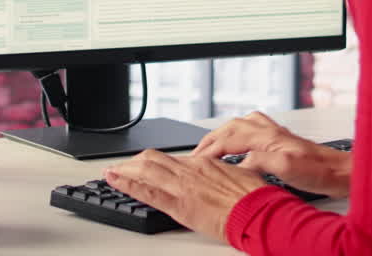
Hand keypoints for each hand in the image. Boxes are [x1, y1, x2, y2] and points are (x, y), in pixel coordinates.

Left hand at [103, 149, 267, 239]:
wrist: (260, 212)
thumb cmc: (255, 197)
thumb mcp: (239, 176)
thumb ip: (223, 173)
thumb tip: (222, 174)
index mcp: (204, 163)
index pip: (170, 158)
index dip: (153, 161)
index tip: (143, 163)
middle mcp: (190, 170)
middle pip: (152, 160)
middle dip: (133, 163)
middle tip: (121, 167)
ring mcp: (182, 187)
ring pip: (144, 171)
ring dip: (124, 171)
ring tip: (111, 172)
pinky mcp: (179, 205)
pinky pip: (147, 192)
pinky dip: (127, 185)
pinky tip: (116, 181)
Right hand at [192, 111, 350, 197]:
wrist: (341, 171)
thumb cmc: (320, 172)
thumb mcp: (288, 169)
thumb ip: (261, 161)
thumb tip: (240, 162)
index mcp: (268, 137)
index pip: (228, 139)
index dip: (209, 150)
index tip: (196, 160)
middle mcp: (270, 131)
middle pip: (231, 127)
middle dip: (211, 139)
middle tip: (196, 153)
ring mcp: (276, 133)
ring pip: (240, 124)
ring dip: (223, 133)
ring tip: (212, 144)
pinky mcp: (282, 139)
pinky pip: (251, 128)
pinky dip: (237, 132)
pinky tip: (241, 140)